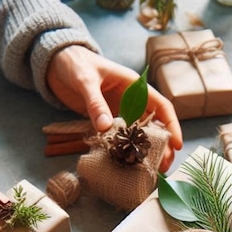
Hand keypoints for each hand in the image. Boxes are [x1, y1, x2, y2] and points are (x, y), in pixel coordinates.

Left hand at [46, 45, 182, 171]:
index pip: (162, 106)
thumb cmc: (74, 63)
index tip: (176, 144)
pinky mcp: (108, 120)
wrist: (55, 62)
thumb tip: (106, 128)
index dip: (172, 125)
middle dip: (162, 145)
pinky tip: (128, 162)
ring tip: (150, 169)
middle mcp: (132, 100)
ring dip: (146, 151)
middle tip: (163, 165)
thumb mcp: (85, 80)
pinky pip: (122, 137)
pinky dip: (127, 150)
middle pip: (155, 125)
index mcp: (135, 86)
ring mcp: (121, 111)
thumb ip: (95, 103)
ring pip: (140, 134)